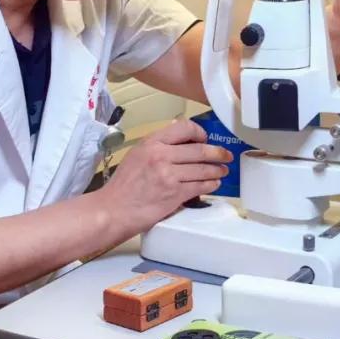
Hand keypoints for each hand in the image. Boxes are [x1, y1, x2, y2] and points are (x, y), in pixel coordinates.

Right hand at [100, 119, 231, 235]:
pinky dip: (211, 184)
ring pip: (203, 169)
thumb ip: (157, 146)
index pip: (184, 128)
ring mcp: (169, 175)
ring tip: (222, 170)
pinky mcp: (174, 194)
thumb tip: (179, 139)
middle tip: (226, 155)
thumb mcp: (136, 155)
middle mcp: (161, 156)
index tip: (205, 139)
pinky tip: (214, 183)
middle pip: (199, 150)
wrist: (113, 210)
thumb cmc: (123, 186)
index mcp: (151, 143)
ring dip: (217, 170)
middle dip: (218, 153)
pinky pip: (200, 186)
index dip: (199, 132)